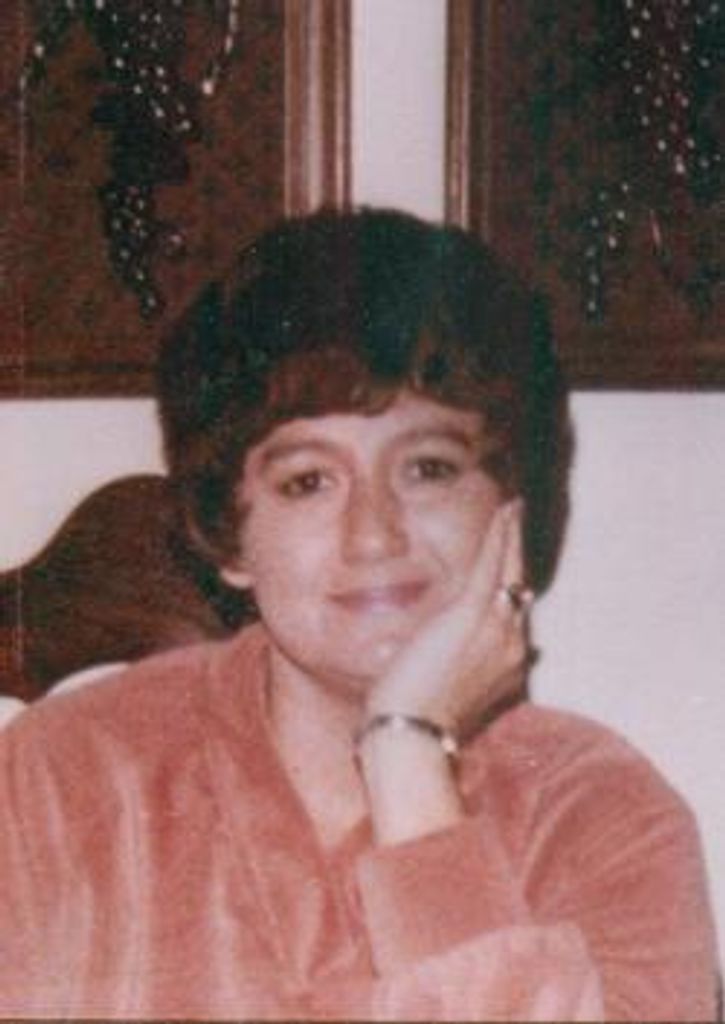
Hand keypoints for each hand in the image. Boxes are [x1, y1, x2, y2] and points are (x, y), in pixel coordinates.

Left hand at [365, 499, 530, 741]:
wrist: (411, 734)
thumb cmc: (420, 719)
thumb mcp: (455, 692)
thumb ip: (472, 671)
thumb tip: (482, 660)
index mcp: (509, 663)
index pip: (513, 612)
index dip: (512, 581)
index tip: (510, 560)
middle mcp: (513, 643)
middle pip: (518, 585)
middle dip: (517, 551)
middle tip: (517, 518)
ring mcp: (497, 627)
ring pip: (510, 569)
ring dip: (511, 535)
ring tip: (512, 508)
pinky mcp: (472, 614)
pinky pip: (492, 563)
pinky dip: (501, 534)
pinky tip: (504, 511)